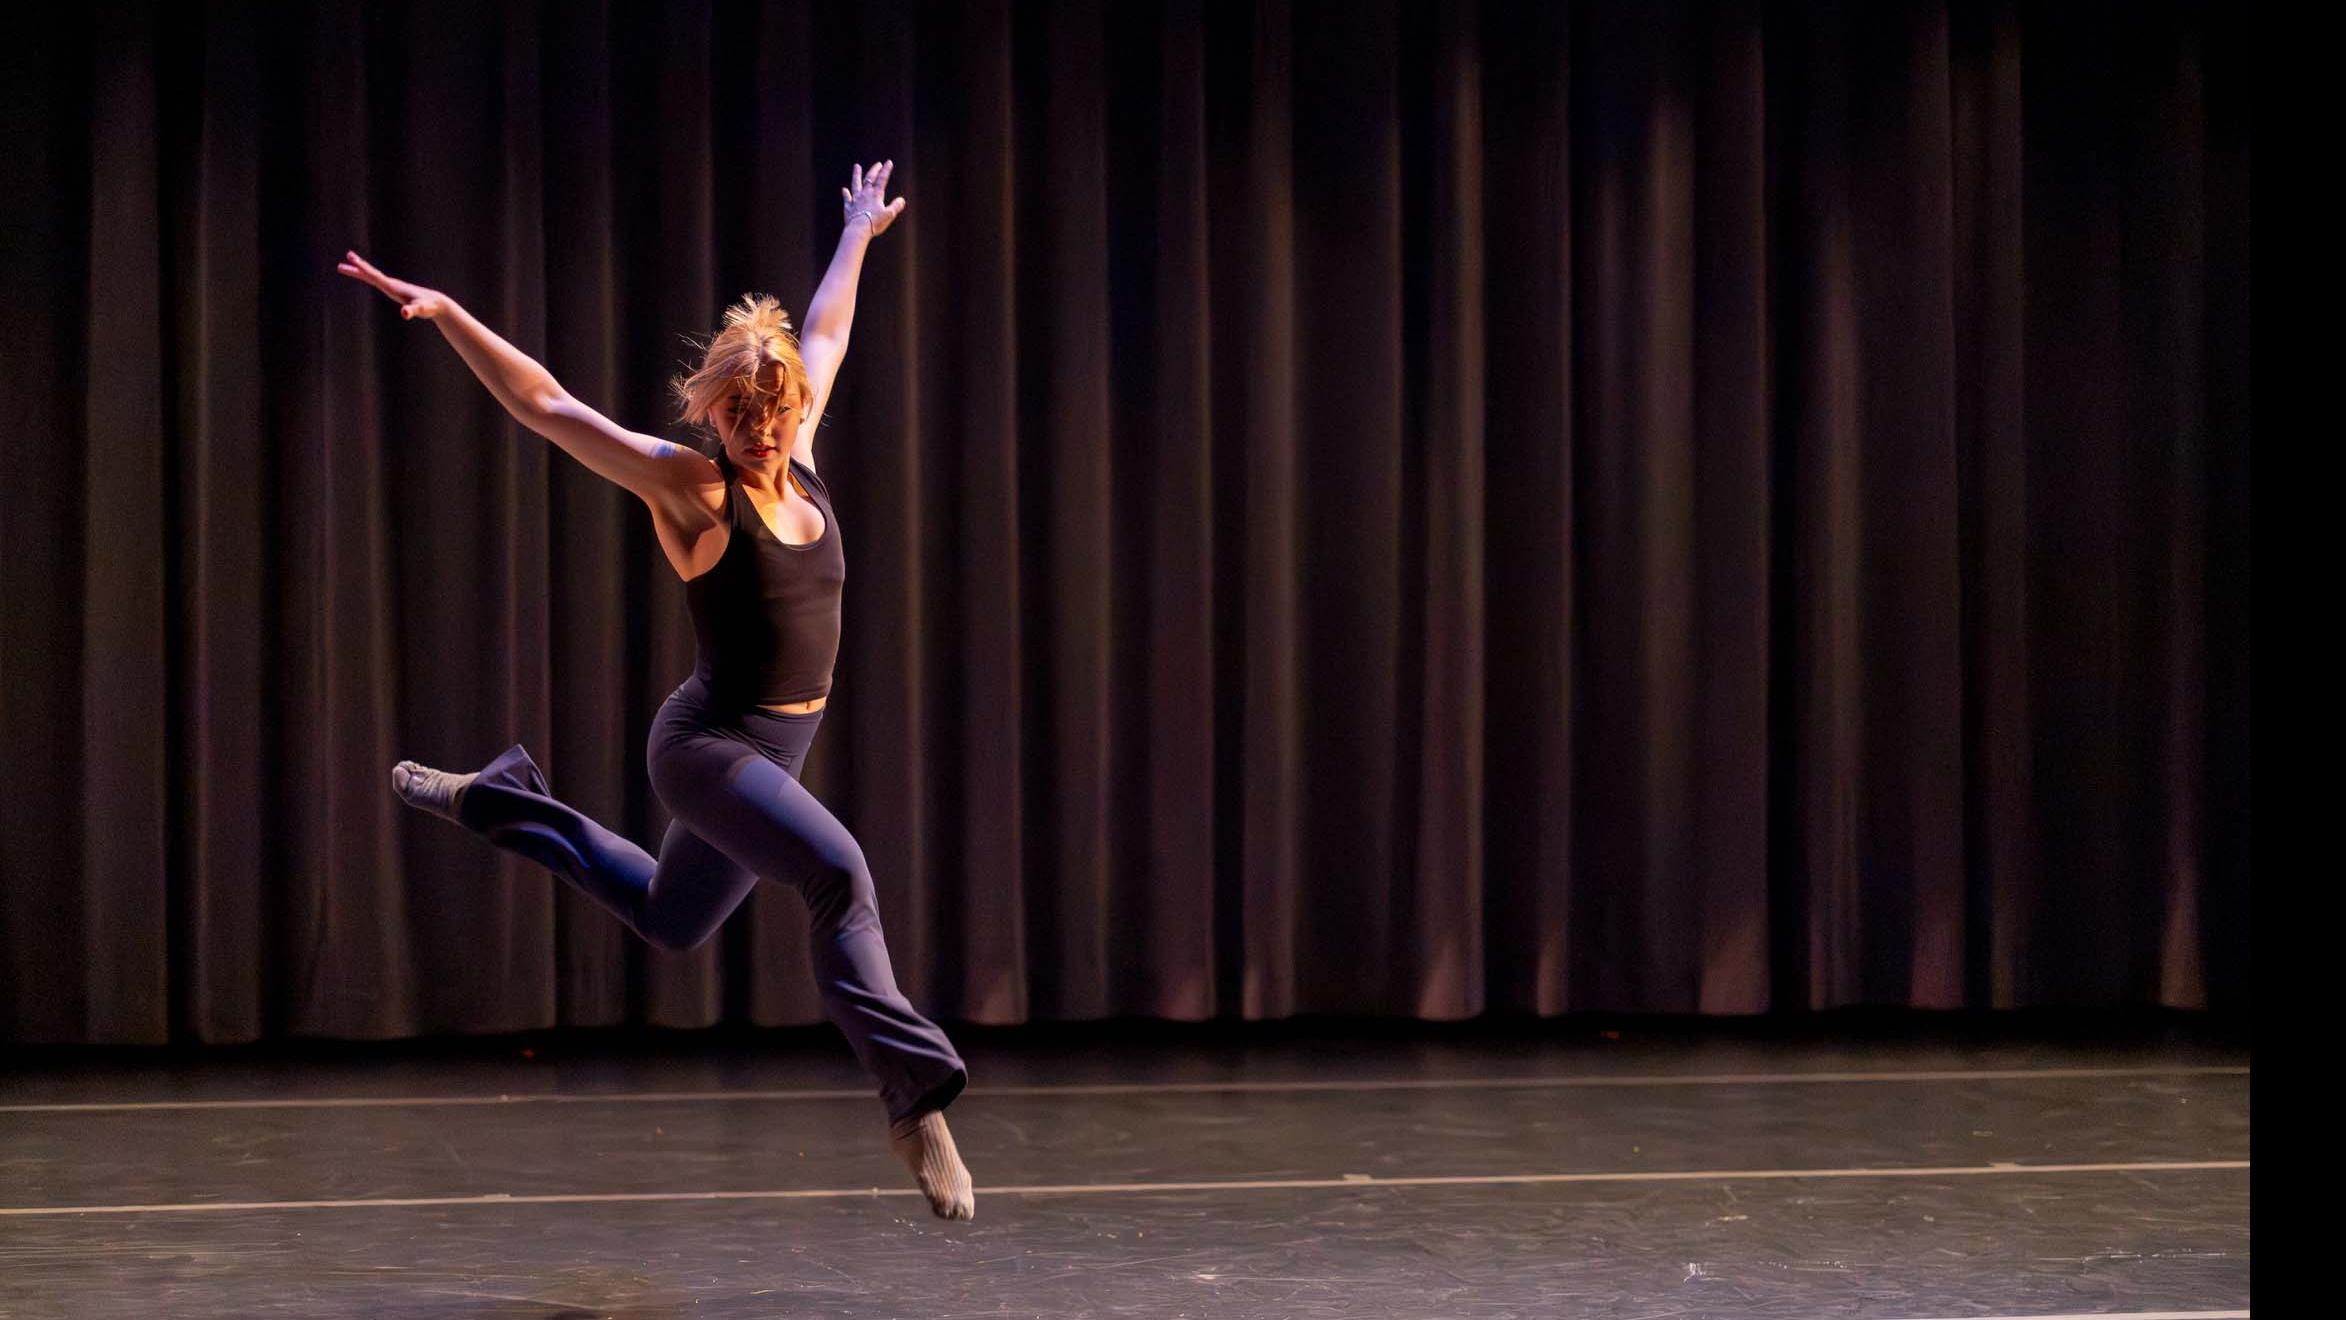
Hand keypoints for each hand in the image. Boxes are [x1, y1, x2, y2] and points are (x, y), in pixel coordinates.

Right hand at [336, 250, 451, 319]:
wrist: (437, 303)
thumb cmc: (429, 306)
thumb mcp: (420, 310)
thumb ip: (413, 311)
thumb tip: (405, 313)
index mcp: (393, 286)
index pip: (375, 276)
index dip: (363, 268)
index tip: (352, 259)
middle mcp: (392, 284)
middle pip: (371, 273)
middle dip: (358, 266)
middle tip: (345, 257)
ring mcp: (394, 287)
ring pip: (373, 277)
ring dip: (360, 271)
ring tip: (346, 267)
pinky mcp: (396, 291)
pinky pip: (378, 282)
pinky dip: (369, 278)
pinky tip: (366, 277)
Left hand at [840, 160, 904, 236]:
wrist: (858, 229)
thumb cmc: (875, 223)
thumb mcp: (889, 215)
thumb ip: (896, 206)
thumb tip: (902, 200)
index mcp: (876, 195)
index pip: (882, 179)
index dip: (886, 170)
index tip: (889, 162)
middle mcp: (865, 194)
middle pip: (870, 179)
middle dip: (874, 170)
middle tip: (877, 164)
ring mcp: (856, 199)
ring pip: (856, 184)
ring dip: (856, 175)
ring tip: (856, 166)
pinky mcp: (849, 207)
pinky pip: (847, 198)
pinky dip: (846, 193)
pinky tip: (844, 189)